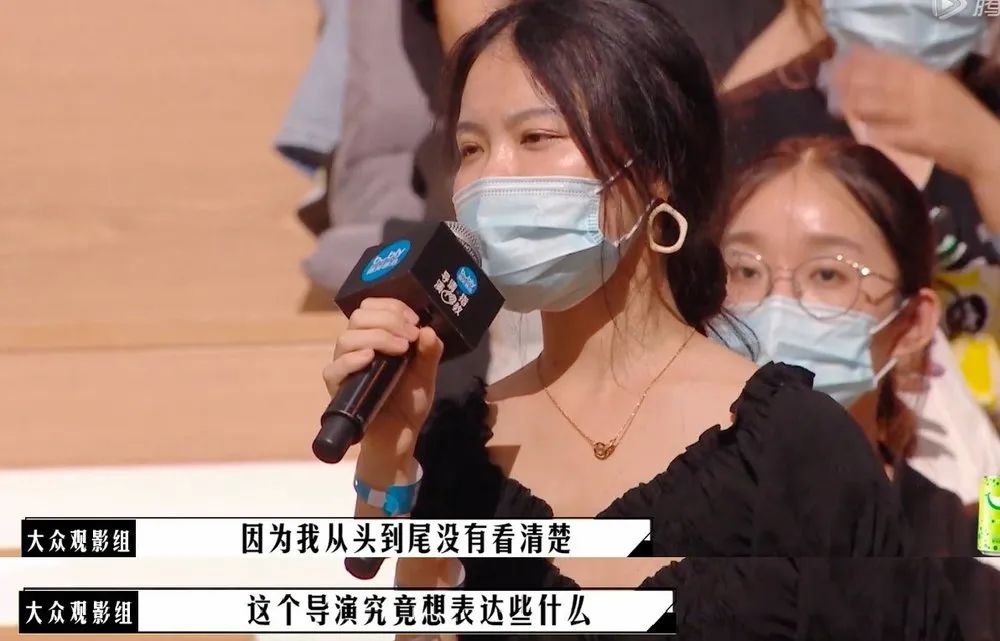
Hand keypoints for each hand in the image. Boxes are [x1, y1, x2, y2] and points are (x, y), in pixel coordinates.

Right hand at [323, 298, 443, 451]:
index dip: (392, 306)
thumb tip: (428, 331)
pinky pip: (333, 369)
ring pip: (346, 338)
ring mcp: (345, 367)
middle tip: (410, 336)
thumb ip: (430, 352)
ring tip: (400, 348)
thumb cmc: (409, 400)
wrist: (400, 433)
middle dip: (388, 320)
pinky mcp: (338, 388)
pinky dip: (351, 360)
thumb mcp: (426, 374)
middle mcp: (356, 347)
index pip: (371, 307)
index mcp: (375, 337)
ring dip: (376, 336)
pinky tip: (370, 358)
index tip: (414, 320)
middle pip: (358, 317)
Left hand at [830, 47, 999, 181]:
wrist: (981, 145)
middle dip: (851, 83)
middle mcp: (920, 90)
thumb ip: (910, 81)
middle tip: (833, 87)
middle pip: (876, 82)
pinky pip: (884, 133)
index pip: (888, 63)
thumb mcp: (938, 88)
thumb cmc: (956, 117)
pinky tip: (863, 133)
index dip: (862, 63)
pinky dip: (872, 132)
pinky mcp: (916, 137)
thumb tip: (874, 76)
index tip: (843, 63)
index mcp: (927, 76)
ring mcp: (917, 113)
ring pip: (876, 106)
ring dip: (857, 106)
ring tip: (844, 108)